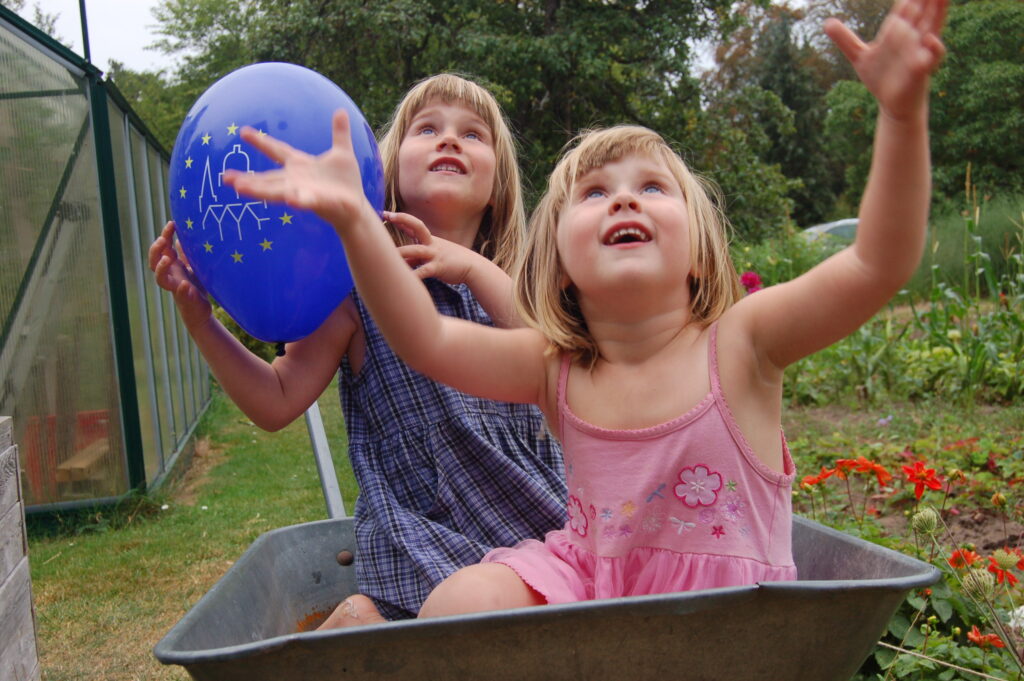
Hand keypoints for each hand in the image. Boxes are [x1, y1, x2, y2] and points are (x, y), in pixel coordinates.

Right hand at [148, 221, 211, 326]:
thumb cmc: (195, 287)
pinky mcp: (186, 300)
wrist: (200, 311)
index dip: (165, 235)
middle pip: (154, 261)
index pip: (164, 248)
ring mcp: (176, 288)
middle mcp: (171, 276)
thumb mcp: (193, 267)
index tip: (172, 223)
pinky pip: (181, 295)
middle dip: (156, 250)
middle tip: (163, 240)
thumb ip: (186, 254)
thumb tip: (182, 237)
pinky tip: (184, 285)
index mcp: (173, 266)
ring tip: (167, 259)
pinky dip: (182, 290)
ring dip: (161, 268)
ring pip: (160, 279)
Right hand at [223, 110, 376, 232]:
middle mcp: (296, 179)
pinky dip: (298, 199)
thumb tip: (341, 111)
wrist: (356, 207)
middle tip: (225, 177)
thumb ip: (339, 133)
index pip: (277, 150)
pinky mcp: (317, 202)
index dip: (262, 142)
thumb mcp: (342, 153)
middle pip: (267, 178)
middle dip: (247, 178)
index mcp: (300, 165)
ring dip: (259, 190)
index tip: (243, 131)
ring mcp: (304, 191)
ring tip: (240, 188)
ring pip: (277, 191)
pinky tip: (291, 199)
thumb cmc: (346, 183)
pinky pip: (305, 200)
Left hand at [391, 211, 477, 283]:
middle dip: (402, 221)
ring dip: (401, 252)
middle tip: (386, 216)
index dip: (400, 219)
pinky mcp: (439, 267)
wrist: (473, 267)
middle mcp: (432, 244)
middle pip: (417, 228)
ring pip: (415, 250)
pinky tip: (404, 279)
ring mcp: (435, 254)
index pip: (414, 225)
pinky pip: (423, 271)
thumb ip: (418, 254)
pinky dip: (413, 275)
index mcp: (430, 240)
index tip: (385, 214)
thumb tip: (402, 257)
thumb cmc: (451, 261)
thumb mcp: (435, 253)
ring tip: (385, 254)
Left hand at [825, 0, 946, 121]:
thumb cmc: (880, 77)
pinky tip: (931, 39)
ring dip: (937, 11)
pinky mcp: (922, 68)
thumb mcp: (859, 56)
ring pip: (932, 27)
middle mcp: (912, 37)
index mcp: (898, 31)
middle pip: (921, 12)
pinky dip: (934, 47)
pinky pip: (933, 56)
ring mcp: (919, 51)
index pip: (903, 8)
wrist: (891, 103)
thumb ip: (845, 39)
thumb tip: (827, 23)